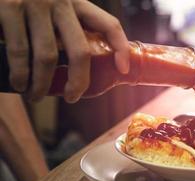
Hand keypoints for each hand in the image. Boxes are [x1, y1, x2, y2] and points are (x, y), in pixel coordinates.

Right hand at [0, 0, 129, 102]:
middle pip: (81, 51)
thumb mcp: (56, 6)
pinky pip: (20, 51)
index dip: (120, 48)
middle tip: (72, 97)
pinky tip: (20, 84)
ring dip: (42, 84)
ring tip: (36, 96)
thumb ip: (68, 26)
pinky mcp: (10, 7)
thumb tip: (76, 63)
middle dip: (79, 81)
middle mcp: (61, 3)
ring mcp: (36, 5)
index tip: (123, 70)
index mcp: (77, 3)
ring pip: (48, 57)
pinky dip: (21, 74)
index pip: (109, 25)